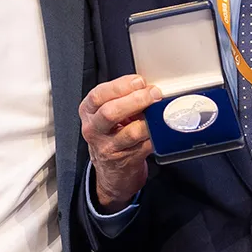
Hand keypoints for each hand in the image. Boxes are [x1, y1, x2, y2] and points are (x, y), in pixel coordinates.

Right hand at [80, 75, 159, 208]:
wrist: (111, 169)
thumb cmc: (111, 134)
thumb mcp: (107, 113)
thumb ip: (121, 97)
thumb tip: (147, 86)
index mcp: (88, 112)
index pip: (98, 95)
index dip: (121, 86)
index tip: (139, 81)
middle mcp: (95, 129)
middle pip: (110, 112)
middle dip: (136, 100)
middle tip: (154, 94)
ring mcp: (109, 147)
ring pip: (131, 132)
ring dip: (150, 120)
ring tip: (161, 111)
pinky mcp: (126, 159)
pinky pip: (146, 145)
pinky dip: (157, 135)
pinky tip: (162, 128)